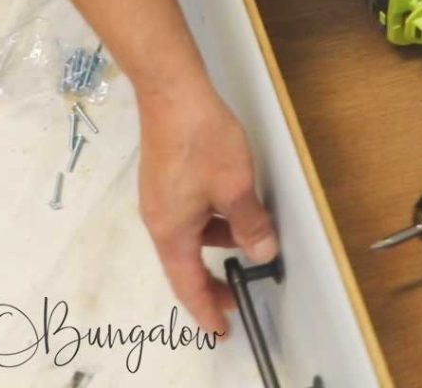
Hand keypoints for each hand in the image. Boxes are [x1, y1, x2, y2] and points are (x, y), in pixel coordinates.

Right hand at [137, 77, 277, 336]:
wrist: (173, 92)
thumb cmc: (200, 137)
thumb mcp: (235, 185)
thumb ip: (250, 223)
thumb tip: (262, 252)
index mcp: (171, 230)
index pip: (188, 284)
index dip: (206, 309)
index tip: (220, 328)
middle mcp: (159, 218)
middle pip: (186, 261)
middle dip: (211, 279)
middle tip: (235, 294)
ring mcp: (160, 196)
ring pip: (191, 233)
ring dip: (217, 242)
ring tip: (247, 238)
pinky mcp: (166, 177)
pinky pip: (188, 212)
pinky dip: (211, 219)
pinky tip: (231, 205)